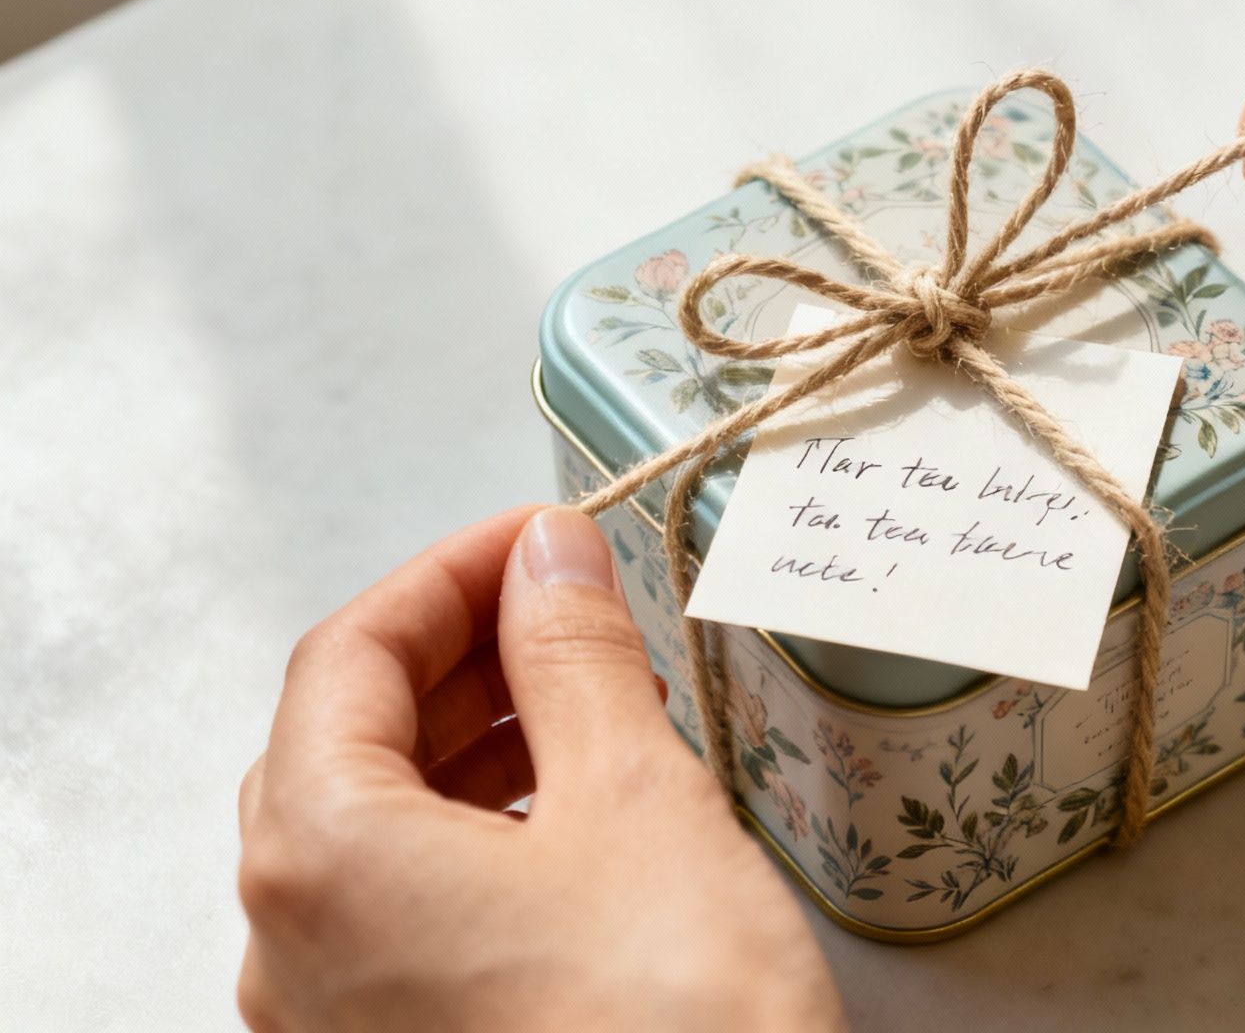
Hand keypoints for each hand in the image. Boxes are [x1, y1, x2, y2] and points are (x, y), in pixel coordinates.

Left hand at [236, 506, 844, 1031]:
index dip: (450, 573)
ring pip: (377, 831)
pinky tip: (578, 820)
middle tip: (572, 609)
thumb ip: (574, 657)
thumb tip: (546, 557)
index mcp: (322, 854)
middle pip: (346, 740)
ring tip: (596, 704)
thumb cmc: (673, 1023)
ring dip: (475, 744)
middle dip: (461, 656)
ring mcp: (338, 1016)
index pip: (347, 653)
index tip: (541, 539)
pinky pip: (409, 912)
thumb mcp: (634, 798)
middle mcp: (292, 942)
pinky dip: (482, 837)